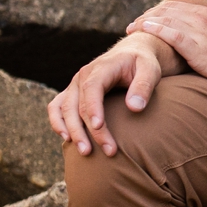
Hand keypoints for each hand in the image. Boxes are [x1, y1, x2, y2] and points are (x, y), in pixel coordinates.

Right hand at [48, 35, 167, 157]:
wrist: (131, 54)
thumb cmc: (142, 63)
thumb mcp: (150, 70)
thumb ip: (144, 86)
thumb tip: (134, 108)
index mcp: (102, 68)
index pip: (92, 88)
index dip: (93, 108)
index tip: (99, 127)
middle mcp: (83, 76)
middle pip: (78, 104)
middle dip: (88, 130)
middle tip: (107, 151)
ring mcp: (75, 85)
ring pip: (64, 108)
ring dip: (71, 131)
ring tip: (85, 152)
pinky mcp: (73, 93)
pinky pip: (57, 107)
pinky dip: (57, 122)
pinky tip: (67, 139)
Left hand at [127, 0, 206, 93]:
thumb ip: (206, 32)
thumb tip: (194, 38)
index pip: (174, 7)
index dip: (155, 12)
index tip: (143, 20)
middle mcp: (202, 17)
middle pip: (166, 10)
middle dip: (146, 16)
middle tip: (131, 26)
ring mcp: (200, 30)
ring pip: (165, 19)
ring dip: (145, 22)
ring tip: (131, 29)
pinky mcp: (198, 46)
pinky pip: (172, 33)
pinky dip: (156, 29)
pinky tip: (144, 30)